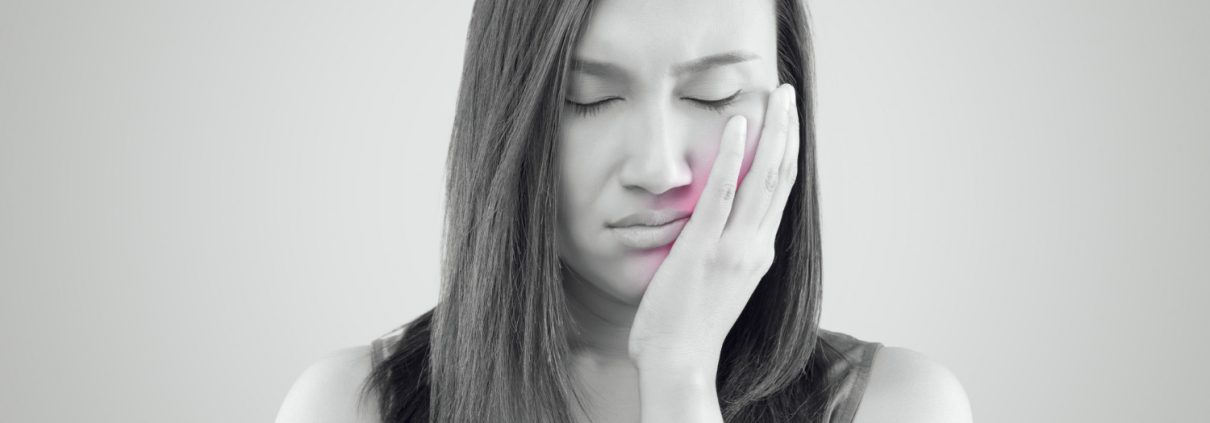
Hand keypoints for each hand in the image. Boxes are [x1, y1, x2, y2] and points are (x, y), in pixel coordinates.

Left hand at [628, 83, 799, 370]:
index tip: (788, 121)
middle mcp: (756, 246)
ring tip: (777, 97)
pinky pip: (723, 192)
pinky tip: (738, 125)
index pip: (780, 193)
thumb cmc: (686, 327)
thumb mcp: (715, 281)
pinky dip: (733, 155)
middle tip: (789, 94)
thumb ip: (720, 249)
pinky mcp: (705, 247)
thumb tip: (709, 224)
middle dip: (788, 130)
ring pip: (763, 178)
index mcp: (758, 253)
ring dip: (772, 131)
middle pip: (781, 177)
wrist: (680, 362)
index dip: (787, 152)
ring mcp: (734, 247)